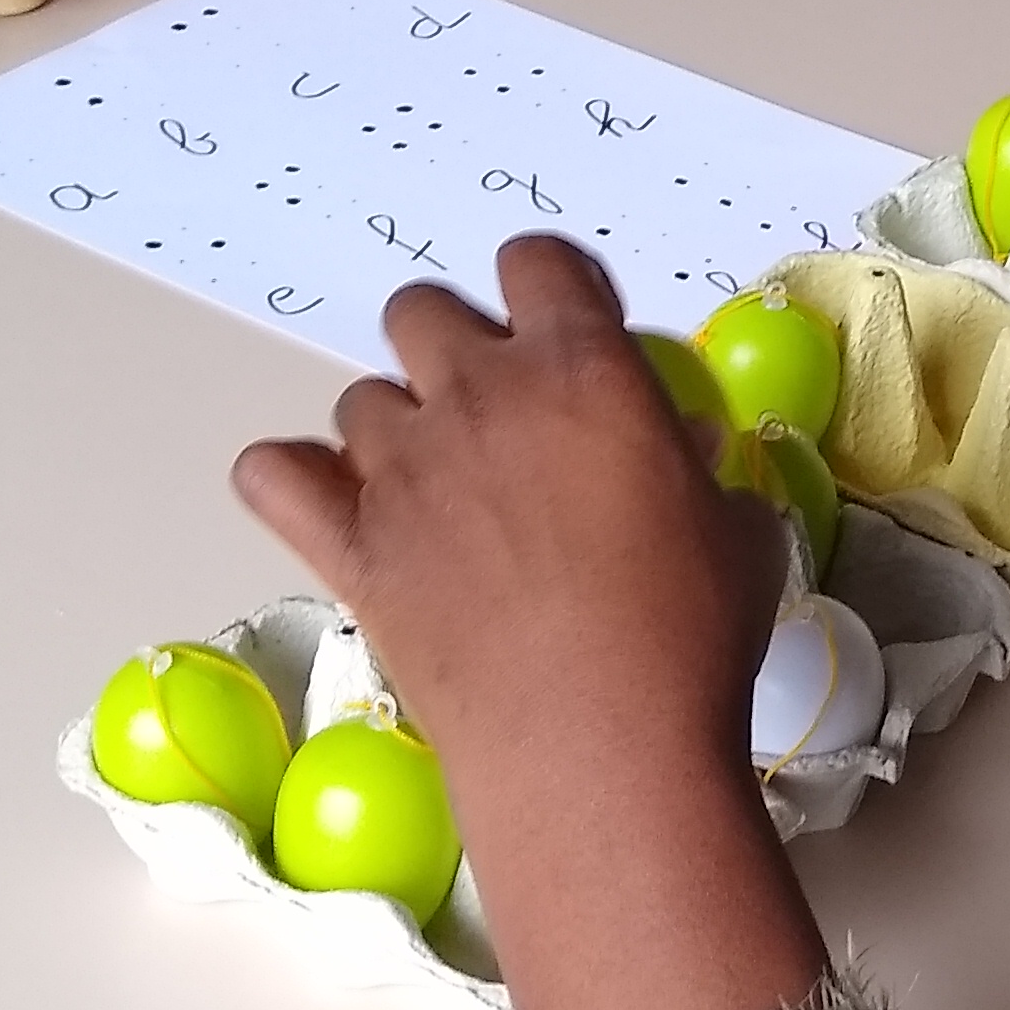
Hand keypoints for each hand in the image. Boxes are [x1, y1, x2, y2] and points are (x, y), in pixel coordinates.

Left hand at [232, 238, 829, 1009]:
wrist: (598, 749)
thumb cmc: (689, 639)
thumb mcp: (738, 531)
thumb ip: (696, 467)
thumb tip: (679, 453)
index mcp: (582, 369)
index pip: (537, 259)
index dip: (552, 288)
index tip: (573, 337)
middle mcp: (478, 396)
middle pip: (423, 311)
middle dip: (456, 348)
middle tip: (501, 420)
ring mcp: (400, 469)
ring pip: (360, 398)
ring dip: (396, 429)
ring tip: (441, 494)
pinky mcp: (347, 547)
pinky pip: (271, 472)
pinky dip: (294, 480)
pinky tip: (335, 509)